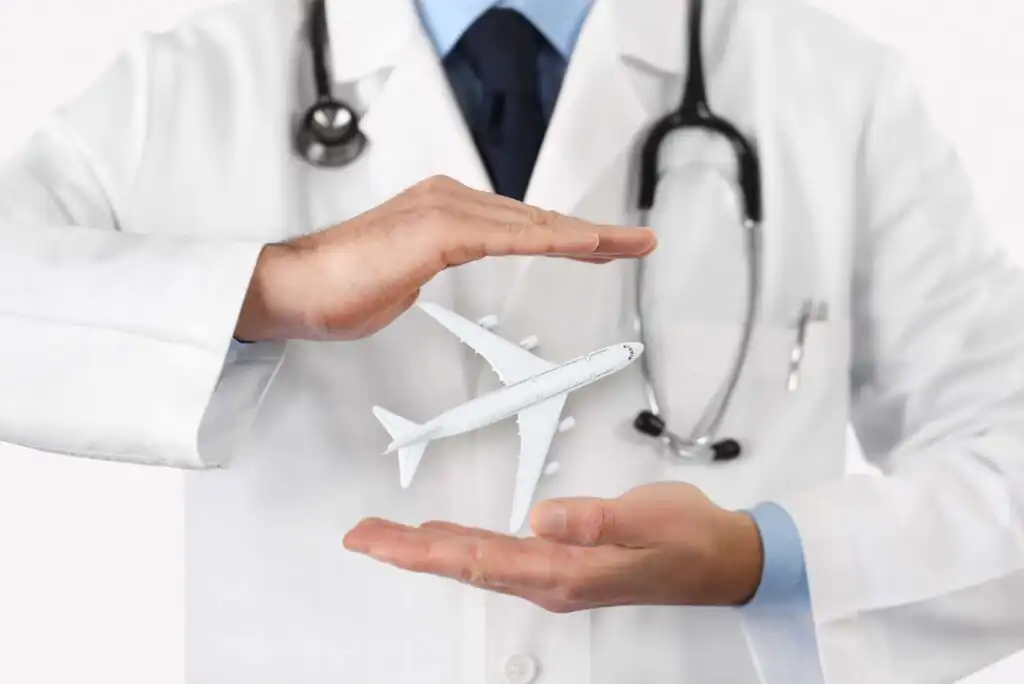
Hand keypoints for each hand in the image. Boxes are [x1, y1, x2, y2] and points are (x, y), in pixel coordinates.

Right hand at [235, 175, 656, 340]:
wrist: (293, 290)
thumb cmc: (338, 289)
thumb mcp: (401, 280)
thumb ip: (428, 269)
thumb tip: (435, 272)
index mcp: (442, 211)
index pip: (518, 225)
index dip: (565, 235)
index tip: (603, 245)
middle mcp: (448, 200)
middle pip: (536, 217)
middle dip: (592, 232)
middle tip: (636, 241)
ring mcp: (445, 209)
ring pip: (533, 222)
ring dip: (588, 234)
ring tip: (630, 244)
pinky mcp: (440, 229)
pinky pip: (513, 236)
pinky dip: (556, 240)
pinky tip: (589, 245)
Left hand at [343, 483, 763, 611]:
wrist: (721, 560)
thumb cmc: (690, 541)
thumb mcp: (650, 523)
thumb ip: (596, 521)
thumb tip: (542, 518)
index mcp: (564, 571)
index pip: (476, 561)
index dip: (420, 552)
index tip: (377, 542)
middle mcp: (551, 578)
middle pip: (464, 565)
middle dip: (407, 552)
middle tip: (362, 537)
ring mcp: (556, 573)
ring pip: (477, 561)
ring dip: (428, 550)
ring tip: (389, 538)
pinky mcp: (564, 562)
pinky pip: (498, 556)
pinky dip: (463, 546)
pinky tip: (448, 539)